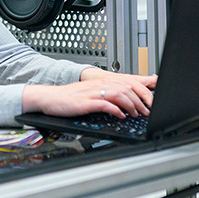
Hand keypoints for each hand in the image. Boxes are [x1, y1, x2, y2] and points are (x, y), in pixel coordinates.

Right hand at [22, 72, 156, 118]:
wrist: (50, 98)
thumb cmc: (69, 98)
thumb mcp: (90, 94)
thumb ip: (106, 95)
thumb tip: (122, 103)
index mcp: (101, 82)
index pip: (127, 83)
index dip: (140, 93)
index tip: (148, 103)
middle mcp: (98, 85)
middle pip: (126, 88)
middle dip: (139, 100)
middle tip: (145, 111)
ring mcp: (92, 93)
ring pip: (119, 94)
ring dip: (130, 105)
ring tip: (135, 114)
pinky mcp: (86, 102)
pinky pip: (105, 104)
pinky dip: (116, 110)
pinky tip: (121, 116)